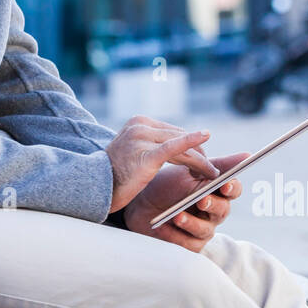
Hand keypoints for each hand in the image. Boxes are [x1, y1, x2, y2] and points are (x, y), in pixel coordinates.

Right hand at [104, 116, 219, 212]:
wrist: (95, 186)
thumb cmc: (115, 173)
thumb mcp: (133, 150)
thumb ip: (150, 143)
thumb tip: (177, 147)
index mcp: (138, 121)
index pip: (172, 131)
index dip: (191, 144)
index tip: (203, 159)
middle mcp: (140, 125)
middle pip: (179, 137)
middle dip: (198, 153)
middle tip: (211, 170)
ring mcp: (142, 138)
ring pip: (181, 146)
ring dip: (200, 160)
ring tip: (212, 174)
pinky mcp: (146, 154)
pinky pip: (175, 147)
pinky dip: (192, 142)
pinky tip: (206, 137)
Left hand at [120, 153, 250, 252]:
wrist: (141, 202)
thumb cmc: (168, 185)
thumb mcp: (190, 172)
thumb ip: (217, 165)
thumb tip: (247, 154)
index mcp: (217, 191)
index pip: (233, 190)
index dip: (231, 187)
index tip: (224, 183)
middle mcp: (214, 211)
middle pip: (223, 210)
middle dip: (213, 205)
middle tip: (202, 199)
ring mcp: (203, 228)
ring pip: (206, 229)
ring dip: (192, 222)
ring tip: (178, 215)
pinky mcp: (190, 243)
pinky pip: (190, 244)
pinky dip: (177, 235)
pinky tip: (165, 227)